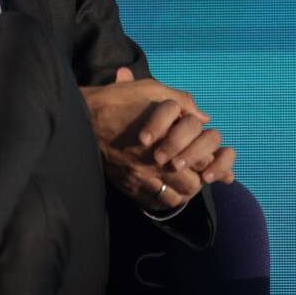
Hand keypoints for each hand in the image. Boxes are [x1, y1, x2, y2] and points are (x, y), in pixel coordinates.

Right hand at [81, 67, 234, 214]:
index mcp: (167, 136)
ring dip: (185, 193)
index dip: (212, 161)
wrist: (83, 117)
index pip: (201, 157)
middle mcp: (156, 161)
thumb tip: (204, 116)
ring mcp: (141, 177)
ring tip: (186, 185)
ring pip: (176, 197)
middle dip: (200, 179)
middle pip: (192, 183)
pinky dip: (166, 202)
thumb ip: (181, 101)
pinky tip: (168, 194)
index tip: (212, 161)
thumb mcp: (151, 90)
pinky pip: (155, 204)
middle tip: (201, 174)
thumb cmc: (118, 101)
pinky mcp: (128, 186)